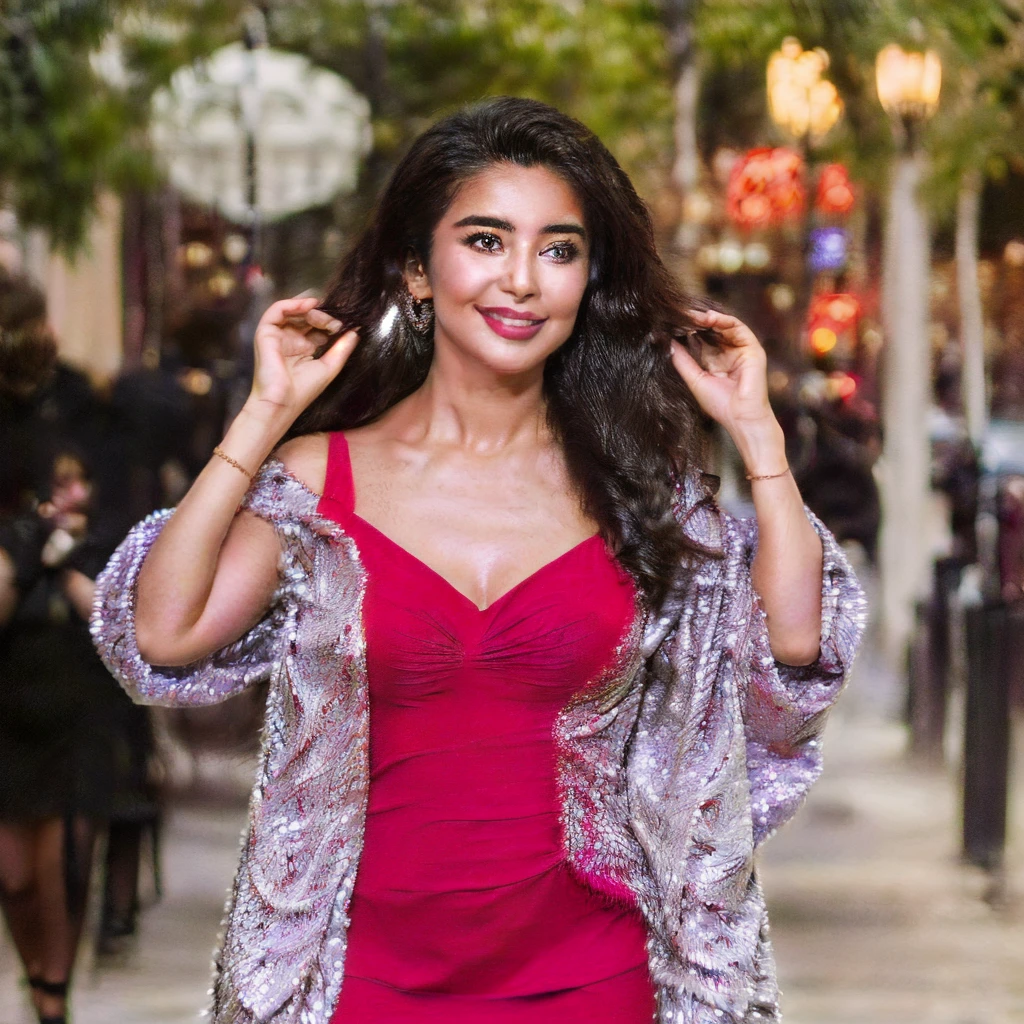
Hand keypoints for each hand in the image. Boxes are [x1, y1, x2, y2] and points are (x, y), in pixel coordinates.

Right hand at [246, 295, 359, 427]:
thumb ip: (342, 348)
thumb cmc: (302, 392)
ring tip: (325, 315)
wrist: (281, 404)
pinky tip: (309, 306)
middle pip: (306, 316)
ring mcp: (278, 336)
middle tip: (337, 322)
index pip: (317, 326)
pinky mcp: (266, 333)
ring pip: (293, 311)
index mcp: (304, 348)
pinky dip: (292, 304)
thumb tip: (355, 331)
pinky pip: (277, 310)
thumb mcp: (329, 367)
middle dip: (323, 315)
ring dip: (310, 309)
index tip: (345, 324)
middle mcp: (290, 340)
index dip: (330, 321)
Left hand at [670, 309, 773, 433]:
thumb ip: (682, 360)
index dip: (687, 330)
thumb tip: (668, 342)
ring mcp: (741, 350)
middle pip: (711, 329)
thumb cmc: (720, 404)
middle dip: (695, 321)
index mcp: (715, 360)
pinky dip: (723, 320)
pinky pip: (738, 328)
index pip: (700, 339)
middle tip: (678, 313)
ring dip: (707, 318)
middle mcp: (728, 353)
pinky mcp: (752, 348)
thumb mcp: (695, 379)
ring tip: (691, 315)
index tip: (669, 323)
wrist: (741, 418)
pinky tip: (708, 318)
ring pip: (724, 326)